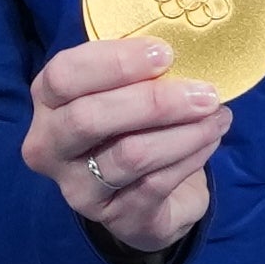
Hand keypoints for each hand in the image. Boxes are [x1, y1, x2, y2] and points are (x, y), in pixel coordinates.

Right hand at [23, 34, 227, 257]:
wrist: (148, 198)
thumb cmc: (134, 126)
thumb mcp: (126, 90)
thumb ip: (139, 70)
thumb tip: (186, 45)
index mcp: (48, 102)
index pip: (64, 76)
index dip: (114, 62)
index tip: (165, 54)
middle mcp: (49, 147)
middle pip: (88, 118)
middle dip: (154, 102)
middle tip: (204, 92)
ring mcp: (78, 189)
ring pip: (129, 155)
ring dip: (184, 132)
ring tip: (216, 115)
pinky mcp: (116, 218)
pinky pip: (156, 184)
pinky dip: (191, 156)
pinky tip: (211, 138)